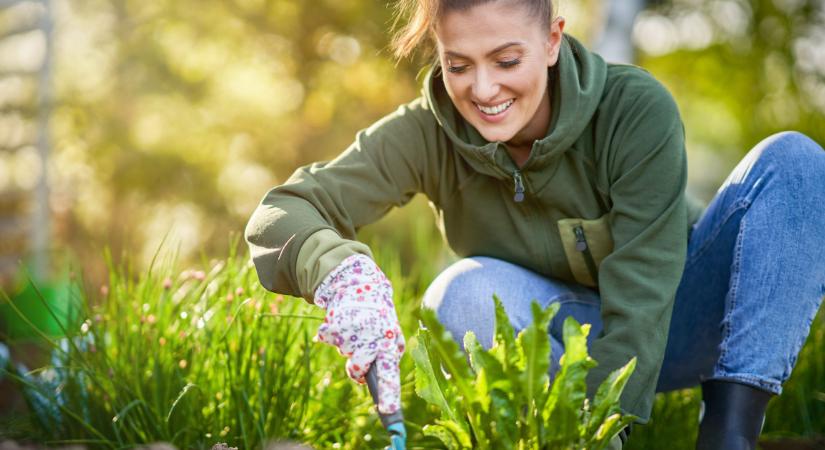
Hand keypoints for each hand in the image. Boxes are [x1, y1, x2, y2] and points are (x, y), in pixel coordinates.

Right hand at [313, 254, 404, 413]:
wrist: (358, 283)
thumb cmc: (377, 316)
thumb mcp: (391, 331)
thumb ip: (388, 355)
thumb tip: (375, 386)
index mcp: (390, 342)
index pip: (390, 373)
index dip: (389, 395)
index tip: (388, 412)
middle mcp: (372, 338)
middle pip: (359, 368)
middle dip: (359, 374)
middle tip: (365, 384)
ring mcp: (352, 331)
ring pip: (344, 355)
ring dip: (347, 349)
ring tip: (355, 331)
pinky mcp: (334, 324)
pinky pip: (327, 338)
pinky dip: (330, 333)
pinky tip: (340, 320)